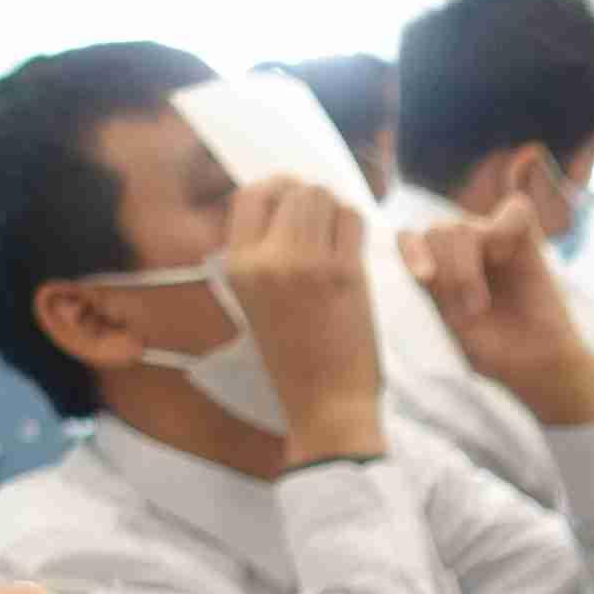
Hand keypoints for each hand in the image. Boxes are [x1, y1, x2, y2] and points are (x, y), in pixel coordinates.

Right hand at [216, 175, 388, 468]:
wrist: (325, 404)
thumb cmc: (294, 356)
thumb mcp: (255, 302)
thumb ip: (262, 254)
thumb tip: (288, 198)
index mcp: (237, 267)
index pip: (250, 195)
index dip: (276, 189)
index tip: (292, 199)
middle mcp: (266, 260)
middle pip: (295, 190)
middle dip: (313, 202)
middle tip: (324, 230)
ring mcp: (306, 263)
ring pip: (325, 198)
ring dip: (336, 212)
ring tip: (337, 244)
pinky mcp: (344, 272)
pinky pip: (354, 219)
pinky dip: (357, 228)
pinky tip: (354, 254)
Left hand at [411, 201, 593, 427]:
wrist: (538, 365)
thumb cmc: (496, 351)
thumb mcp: (456, 324)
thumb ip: (438, 290)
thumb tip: (427, 263)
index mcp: (440, 269)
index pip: (409, 238)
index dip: (411, 250)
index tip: (423, 278)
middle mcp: (464, 249)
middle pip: (436, 232)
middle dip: (446, 274)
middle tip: (468, 313)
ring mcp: (494, 241)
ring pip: (462, 227)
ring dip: (465, 268)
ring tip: (480, 305)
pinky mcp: (526, 238)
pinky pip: (515, 208)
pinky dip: (503, 231)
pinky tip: (505, 257)